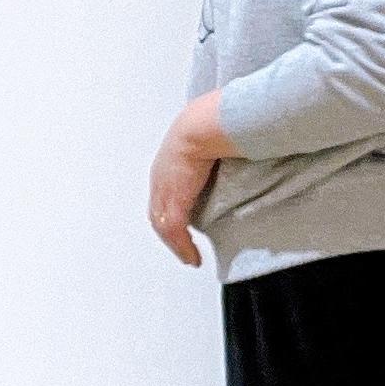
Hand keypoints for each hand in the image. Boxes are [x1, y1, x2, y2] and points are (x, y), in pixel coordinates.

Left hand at [149, 115, 215, 267]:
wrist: (202, 128)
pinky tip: (192, 258)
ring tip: (188, 257)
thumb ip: (210, 155)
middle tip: (181, 247)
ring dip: (176, 245)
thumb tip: (226, 157)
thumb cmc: (208, 127)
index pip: (163, 195)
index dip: (170, 211)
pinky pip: (175, 233)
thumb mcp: (205, 142)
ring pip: (164, 227)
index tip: (180, 224)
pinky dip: (182, 248)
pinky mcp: (174, 204)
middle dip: (169, 233)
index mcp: (166, 166)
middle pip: (158, 215)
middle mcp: (160, 181)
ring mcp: (165, 193)